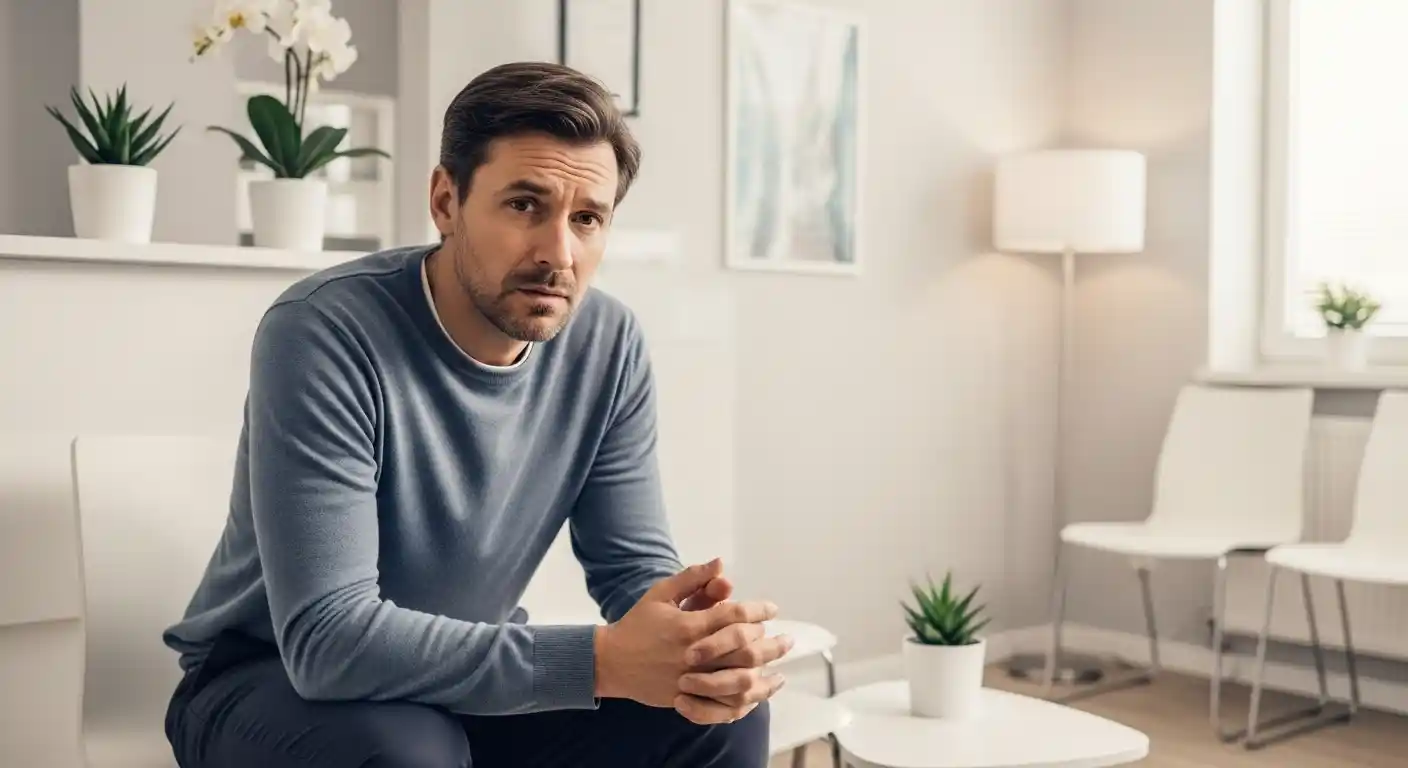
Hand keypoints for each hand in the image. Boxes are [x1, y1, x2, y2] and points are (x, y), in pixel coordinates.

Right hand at [593, 559, 779, 722]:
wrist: (611, 661)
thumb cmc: (638, 623)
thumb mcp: (661, 594)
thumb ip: (692, 578)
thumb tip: (721, 563)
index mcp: (689, 626)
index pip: (735, 615)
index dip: (759, 610)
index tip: (772, 610)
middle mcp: (694, 654)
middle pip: (745, 650)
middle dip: (771, 644)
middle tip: (787, 639)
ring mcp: (691, 679)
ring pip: (739, 680)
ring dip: (764, 674)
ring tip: (780, 670)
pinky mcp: (687, 698)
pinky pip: (723, 705)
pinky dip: (745, 700)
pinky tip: (758, 692)